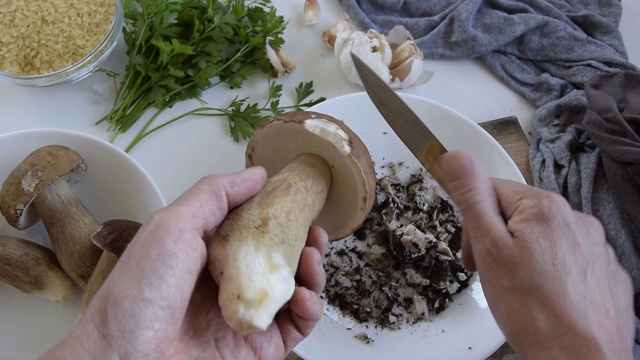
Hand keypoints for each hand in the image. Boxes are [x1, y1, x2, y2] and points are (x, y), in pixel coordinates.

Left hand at [41, 167, 327, 359]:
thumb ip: (215, 194)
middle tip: (313, 232)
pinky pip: (297, 325)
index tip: (297, 201)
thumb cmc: (139, 292)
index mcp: (208, 252)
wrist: (127, 355)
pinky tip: (303, 295)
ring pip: (294, 289)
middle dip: (303, 241)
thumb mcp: (173, 225)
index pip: (255, 227)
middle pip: (280, 257)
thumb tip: (256, 175)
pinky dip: (310, 308)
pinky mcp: (258, 344)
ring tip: (311, 257)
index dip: (280, 214)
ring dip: (312, 271)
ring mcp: (245, 313)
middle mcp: (229, 282)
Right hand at [438, 151, 633, 358]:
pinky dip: (551, 275)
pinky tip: (544, 299)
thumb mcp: (490, 248)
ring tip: (518, 292)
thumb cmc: (535, 311)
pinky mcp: (605, 272)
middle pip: (517, 215)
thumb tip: (454, 156)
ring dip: (523, 258)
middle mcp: (576, 219)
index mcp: (544, 207)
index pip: (490, 191)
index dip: (473, 224)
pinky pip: (567, 261)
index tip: (474, 255)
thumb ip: (472, 198)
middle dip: (497, 242)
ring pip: (542, 240)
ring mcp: (595, 246)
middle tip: (491, 277)